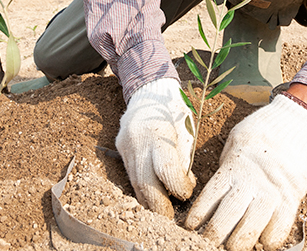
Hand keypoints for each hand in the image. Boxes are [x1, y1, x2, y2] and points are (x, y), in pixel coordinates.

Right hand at [115, 78, 196, 217]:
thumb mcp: (185, 131)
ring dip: (147, 201)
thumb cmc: (173, 109)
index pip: (167, 172)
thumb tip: (182, 188)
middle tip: (170, 218)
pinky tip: (150, 194)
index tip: (186, 192)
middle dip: (158, 206)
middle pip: (144, 184)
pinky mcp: (120, 147)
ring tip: (161, 211)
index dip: (179, 189)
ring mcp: (125, 145)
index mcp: (158, 133)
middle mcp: (137, 141)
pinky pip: (130, 173)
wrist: (149, 89)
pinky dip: (141, 187)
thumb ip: (183, 160)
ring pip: (134, 182)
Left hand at [184, 94, 306, 250]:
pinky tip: (261, 240)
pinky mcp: (292, 200)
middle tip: (208, 242)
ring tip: (232, 246)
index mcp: (232, 168)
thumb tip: (217, 191)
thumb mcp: (234, 143)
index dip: (197, 219)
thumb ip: (226, 168)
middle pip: (225, 221)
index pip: (207, 201)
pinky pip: (278, 231)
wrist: (297, 121)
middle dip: (213, 237)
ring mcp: (272, 193)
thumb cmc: (261, 130)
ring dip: (238, 244)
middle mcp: (250, 183)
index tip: (190, 228)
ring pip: (249, 232)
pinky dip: (268, 241)